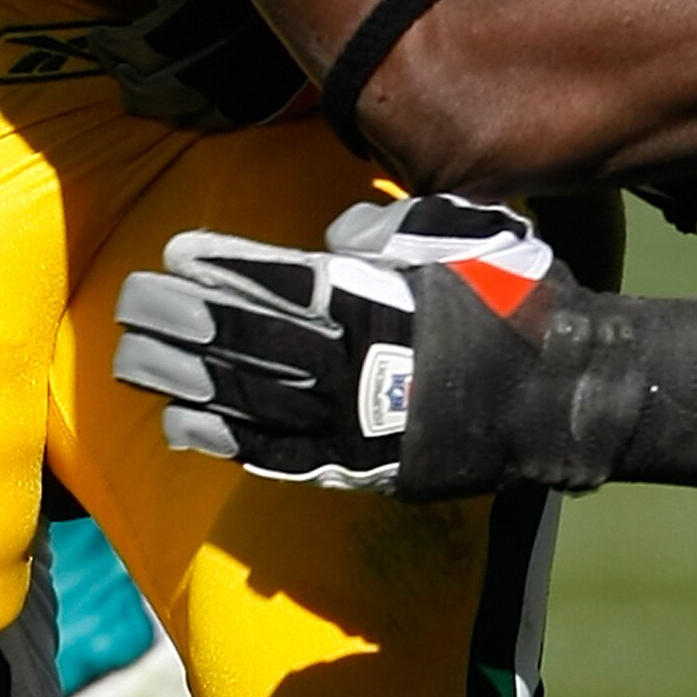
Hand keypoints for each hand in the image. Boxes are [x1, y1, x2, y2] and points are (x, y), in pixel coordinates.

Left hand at [116, 196, 552, 487]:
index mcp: (377, 300)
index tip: (175, 254)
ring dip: (183, 379)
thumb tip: (338, 234)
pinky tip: (181, 428)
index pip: (278, 279)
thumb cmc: (523, 306)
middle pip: (245, 339)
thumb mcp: (474, 236)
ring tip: (131, 362)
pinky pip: (278, 458)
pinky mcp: (362, 469)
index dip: (221, 266)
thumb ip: (400, 227)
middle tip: (129, 304)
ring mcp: (354, 423)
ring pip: (246, 400)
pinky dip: (226, 443)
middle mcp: (354, 362)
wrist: (568, 398)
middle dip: (181, 320)